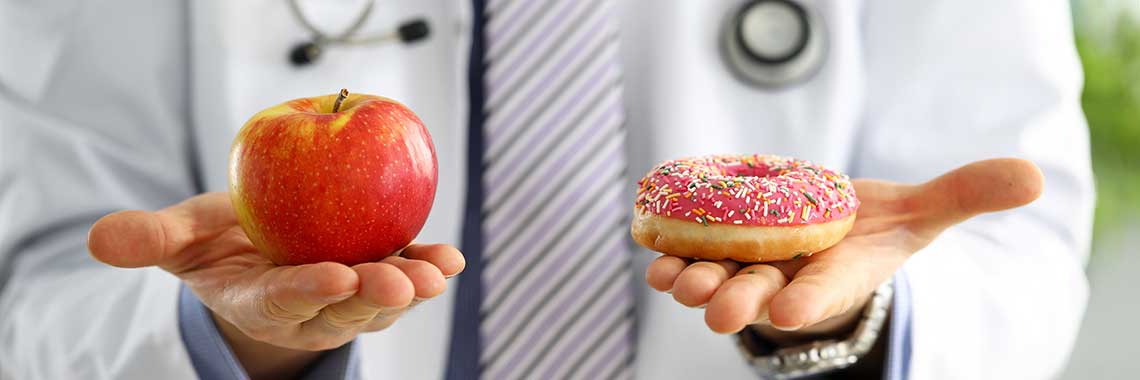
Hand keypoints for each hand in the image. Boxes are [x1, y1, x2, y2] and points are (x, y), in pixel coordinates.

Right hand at [87, 192, 463, 378]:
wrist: (261, 253)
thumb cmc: (222, 245)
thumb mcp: (183, 240)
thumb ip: (151, 240)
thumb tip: (99, 239)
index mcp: (262, 300)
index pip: (285, 300)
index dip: (307, 291)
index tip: (331, 278)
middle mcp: (312, 307)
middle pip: (344, 309)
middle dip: (370, 299)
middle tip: (395, 283)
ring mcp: (350, 298)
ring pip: (381, 301)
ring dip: (411, 288)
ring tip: (437, 273)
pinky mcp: (378, 279)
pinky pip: (406, 277)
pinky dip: (430, 268)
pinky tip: (452, 259)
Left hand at [646, 158, 1042, 338]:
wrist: (824, 239)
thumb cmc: (872, 231)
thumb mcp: (920, 213)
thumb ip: (965, 195)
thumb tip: (1032, 176)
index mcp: (841, 274)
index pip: (827, 291)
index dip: (809, 300)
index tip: (788, 310)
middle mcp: (791, 279)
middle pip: (763, 294)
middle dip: (741, 301)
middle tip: (719, 309)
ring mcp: (751, 269)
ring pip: (720, 281)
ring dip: (698, 283)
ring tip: (678, 283)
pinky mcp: (719, 252)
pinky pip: (693, 259)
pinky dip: (673, 260)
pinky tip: (656, 261)